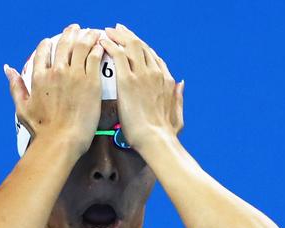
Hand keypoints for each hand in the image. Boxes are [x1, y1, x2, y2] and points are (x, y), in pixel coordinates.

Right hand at [4, 24, 104, 154]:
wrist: (61, 140)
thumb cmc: (42, 130)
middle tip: (75, 29)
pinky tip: (100, 46)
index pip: (43, 52)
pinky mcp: (91, 81)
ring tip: (91, 32)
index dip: (48, 44)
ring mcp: (75, 75)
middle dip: (70, 33)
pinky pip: (95, 58)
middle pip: (64, 44)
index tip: (52, 41)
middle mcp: (56, 72)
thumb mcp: (22, 107)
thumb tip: (7, 68)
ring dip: (86, 36)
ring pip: (81, 46)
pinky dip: (97, 49)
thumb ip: (15, 86)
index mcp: (39, 77)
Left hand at [99, 24, 183, 150]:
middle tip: (117, 30)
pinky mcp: (128, 81)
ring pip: (130, 46)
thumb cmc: (164, 134)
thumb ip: (178, 97)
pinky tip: (103, 42)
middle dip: (129, 36)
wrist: (155, 140)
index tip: (133, 43)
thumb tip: (181, 82)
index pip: (154, 57)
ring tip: (108, 32)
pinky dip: (110, 45)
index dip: (142, 47)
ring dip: (118, 36)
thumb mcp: (177, 114)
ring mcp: (142, 75)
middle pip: (142, 46)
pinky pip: (118, 55)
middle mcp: (156, 73)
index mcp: (167, 80)